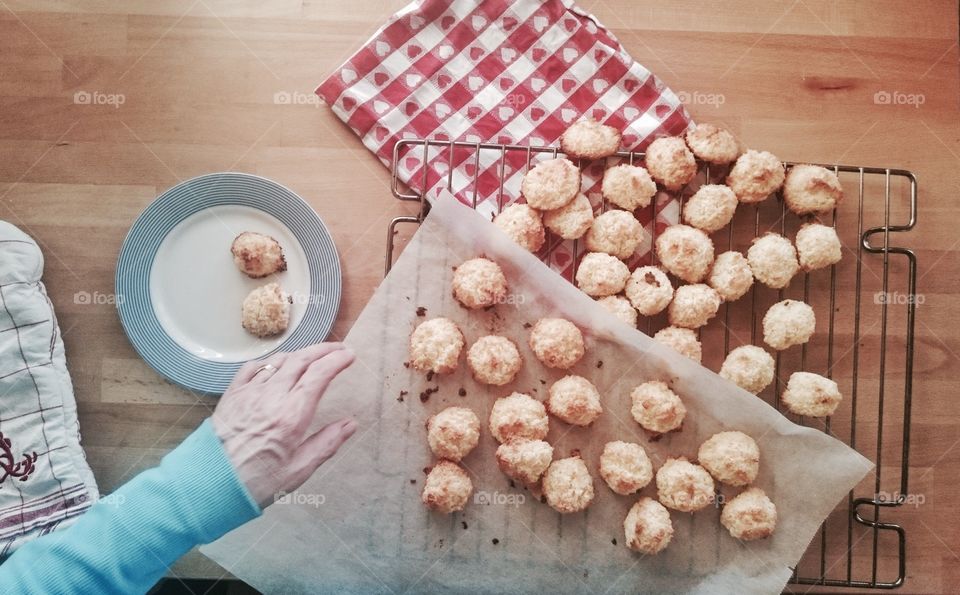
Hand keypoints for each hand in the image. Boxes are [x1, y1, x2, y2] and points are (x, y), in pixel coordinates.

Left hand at [212, 343, 357, 506]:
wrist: (209, 483)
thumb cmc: (255, 483)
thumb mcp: (298, 471)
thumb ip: (326, 444)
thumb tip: (350, 425)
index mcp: (291, 416)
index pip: (319, 375)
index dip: (337, 360)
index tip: (349, 356)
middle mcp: (271, 397)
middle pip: (301, 360)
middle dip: (323, 350)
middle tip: (338, 349)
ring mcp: (249, 393)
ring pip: (279, 360)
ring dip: (300, 353)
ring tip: (312, 356)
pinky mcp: (232, 395)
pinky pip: (253, 368)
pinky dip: (271, 361)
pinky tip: (277, 365)